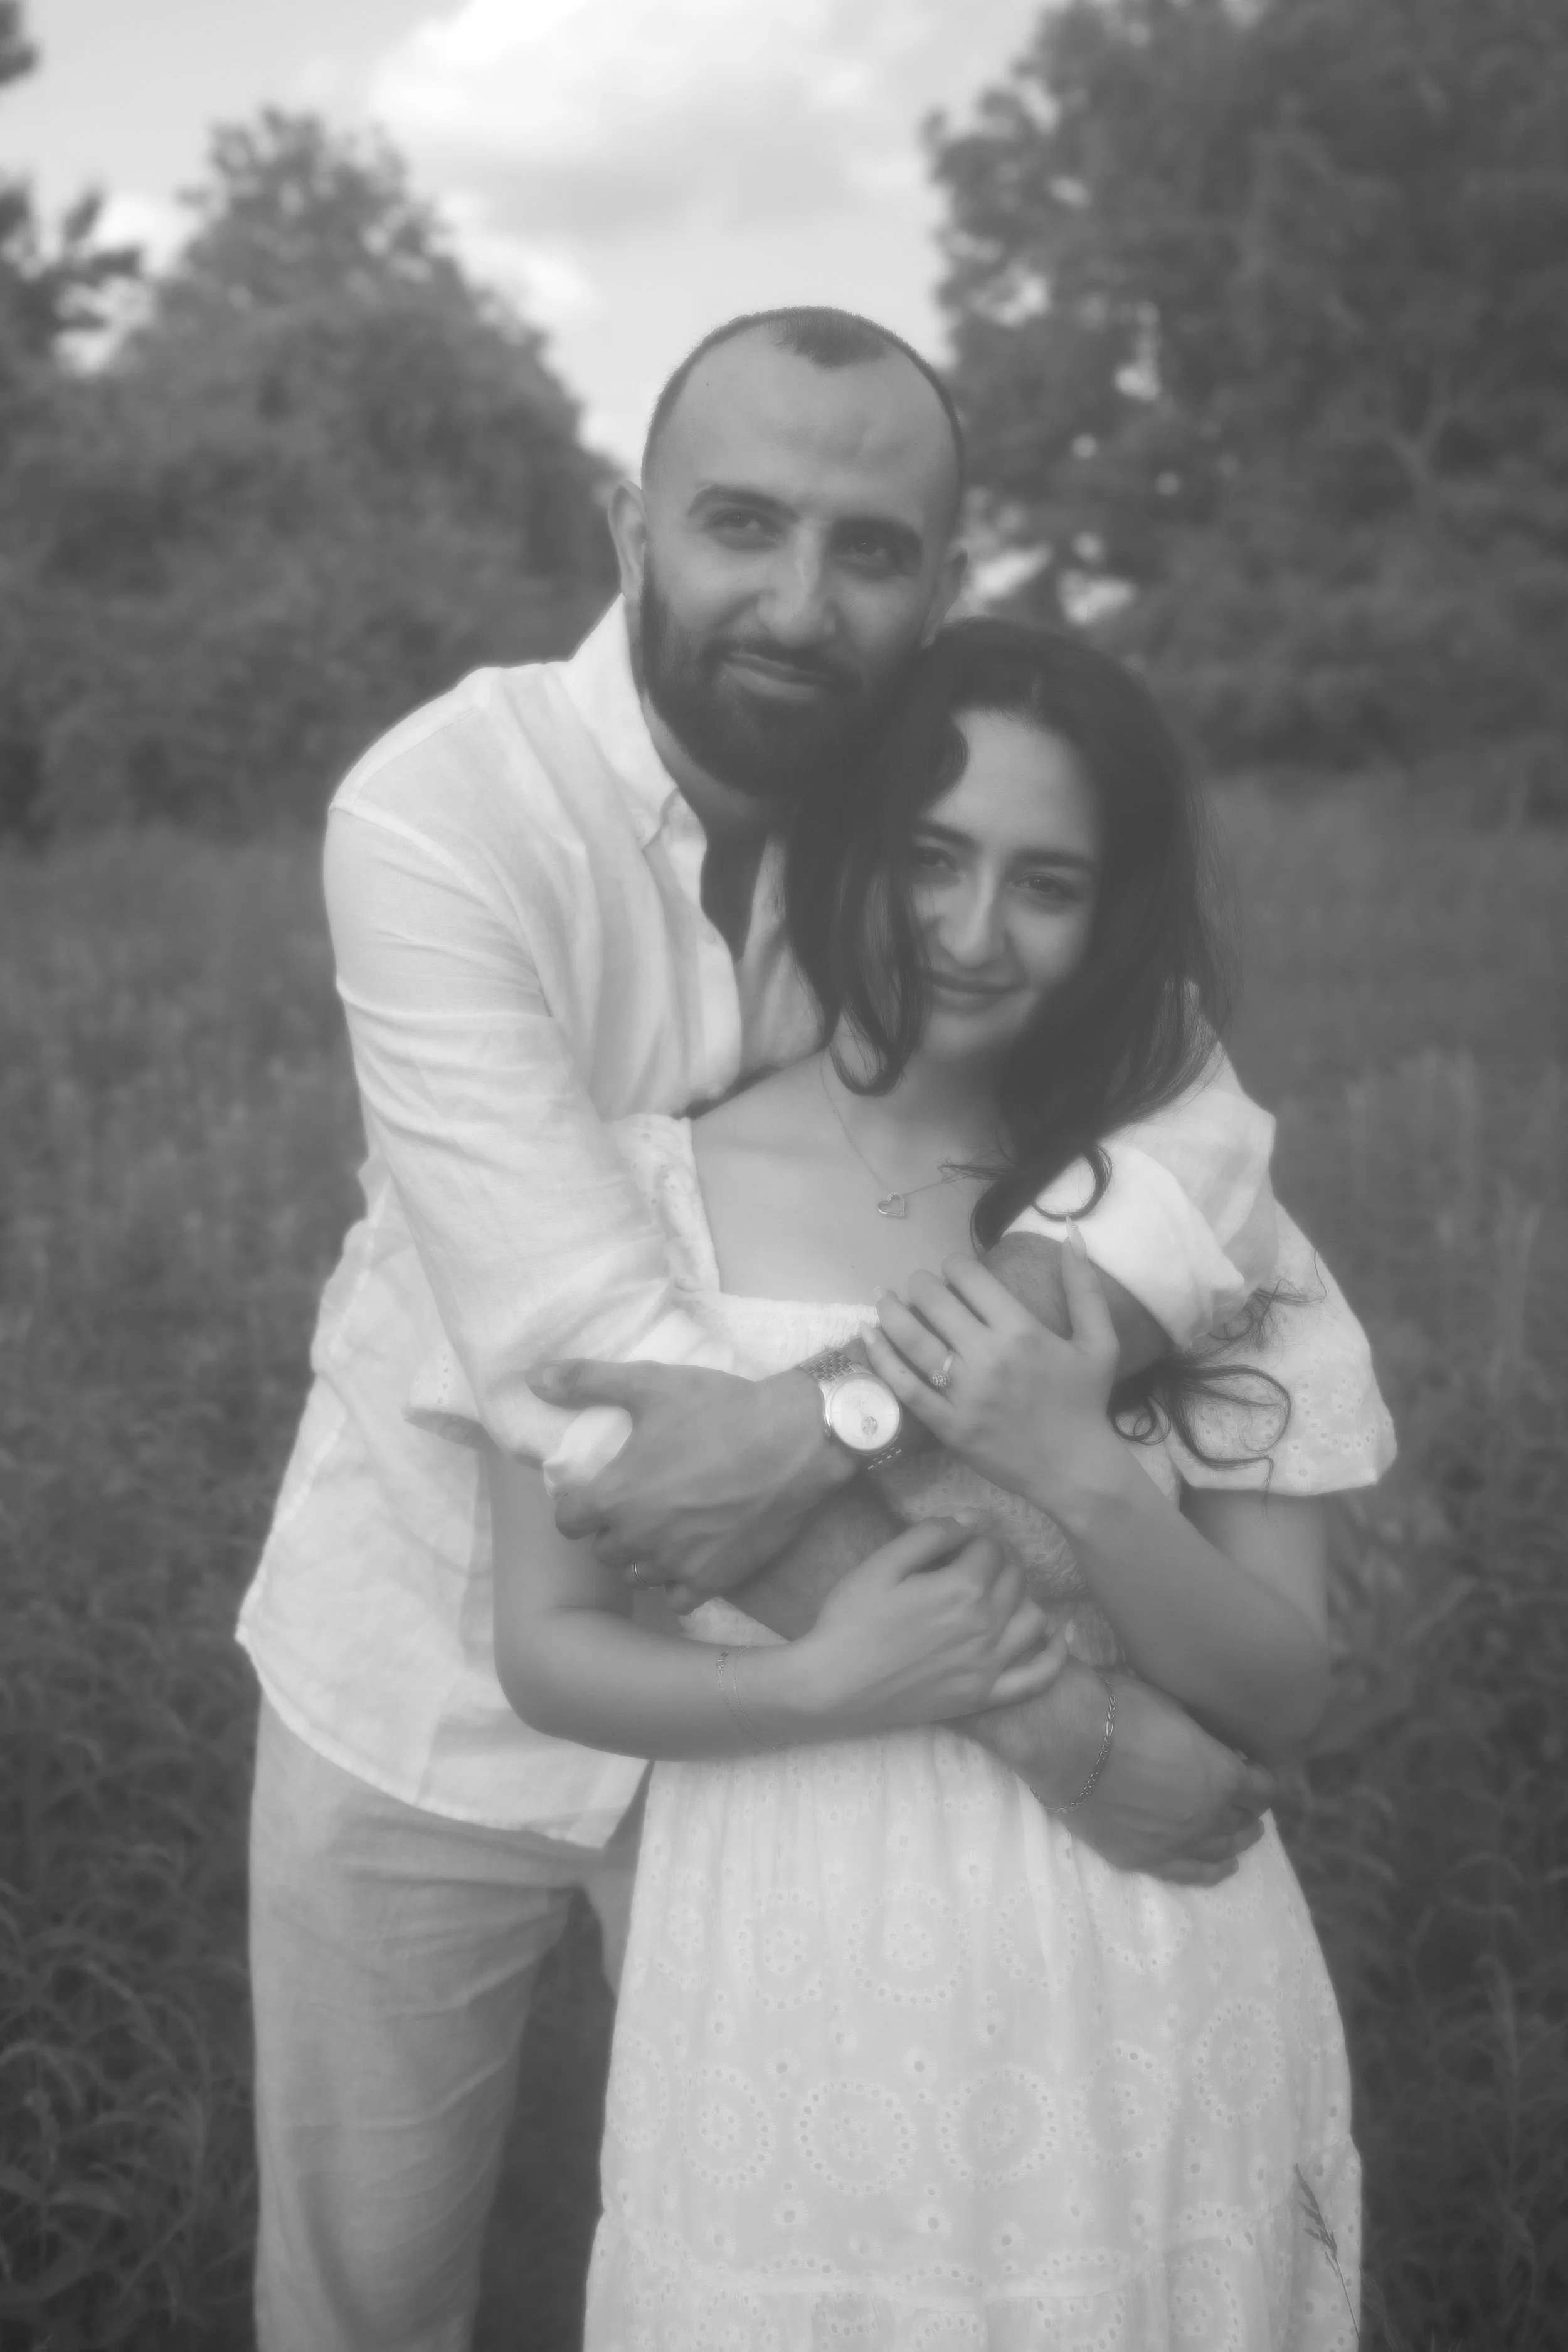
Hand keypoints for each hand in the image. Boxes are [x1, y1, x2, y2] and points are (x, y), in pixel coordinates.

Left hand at [533, 1360, 848, 1601]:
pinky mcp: (714, 1579)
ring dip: (642, 1557)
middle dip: (611, 1531)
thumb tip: (534, 1377)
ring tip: (662, 1530)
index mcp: (615, 1496)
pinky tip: (690, 1557)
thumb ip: (587, 1381)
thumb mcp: (650, 1384)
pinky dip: (677, 1583)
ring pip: (637, 1575)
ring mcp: (677, 1563)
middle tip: (635, 1506)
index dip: (577, 1507)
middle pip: (602, 1551)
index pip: (568, 1523)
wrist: (796, 1441)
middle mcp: (639, 1538)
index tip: (595, 1495)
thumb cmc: (720, 1410)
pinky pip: (676, 1599)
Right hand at [800, 1517, 1068, 1735]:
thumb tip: (975, 1518)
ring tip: (1000, 1592)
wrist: (831, 1685)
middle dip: (1001, 1561)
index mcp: (961, 1588)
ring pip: (1034, 1619)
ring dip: (1023, 1598)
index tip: (961, 1540)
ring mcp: (988, 1665)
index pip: (992, 1548)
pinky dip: (1056, 1656)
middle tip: (977, 1560)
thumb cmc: (850, 1619)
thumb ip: (932, 1535)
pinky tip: (1060, 1636)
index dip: (978, 1537)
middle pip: (1015, 1579)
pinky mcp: (983, 1696)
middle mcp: (985, 1626)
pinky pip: (1037, 1678)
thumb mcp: (883, 1564)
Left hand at [860, 1228, 1120, 1507]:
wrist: (1074, 1469)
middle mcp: (988, 1357)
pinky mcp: (947, 1424)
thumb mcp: (1100, 1342)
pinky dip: (881, 1357)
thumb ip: (1084, 1288)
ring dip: (890, 1310)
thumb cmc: (1085, 1402)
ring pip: (912, 1338)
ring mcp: (964, 1393)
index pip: (970, 1278)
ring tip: (882, 1297)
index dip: (954, 1265)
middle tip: (919, 1285)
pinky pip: (905, 1386)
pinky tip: (868, 1335)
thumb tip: (1071, 1234)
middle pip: (934, 1301)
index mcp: (1022, 1331)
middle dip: (921, 1284)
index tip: (953, 1271)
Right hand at [992, 1666, 1274, 1884]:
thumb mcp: (1174, 1707)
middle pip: (1243, 1820)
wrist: (1064, 1740)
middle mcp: (1209, 1816)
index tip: (1255, 1771)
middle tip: (1247, 1803)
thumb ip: (1200, 1735)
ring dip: (1236, 1841)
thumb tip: (1209, 1742)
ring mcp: (1176, 1843)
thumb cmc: (1118, 1710)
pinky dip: (1211, 1871)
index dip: (1261, 1778)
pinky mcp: (1142, 1858)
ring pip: (1221, 1850)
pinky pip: (1188, 1873)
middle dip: (1249, 1809)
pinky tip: (1223, 1867)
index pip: (1261, 1787)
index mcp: (1223, 1775)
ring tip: (1242, 1836)